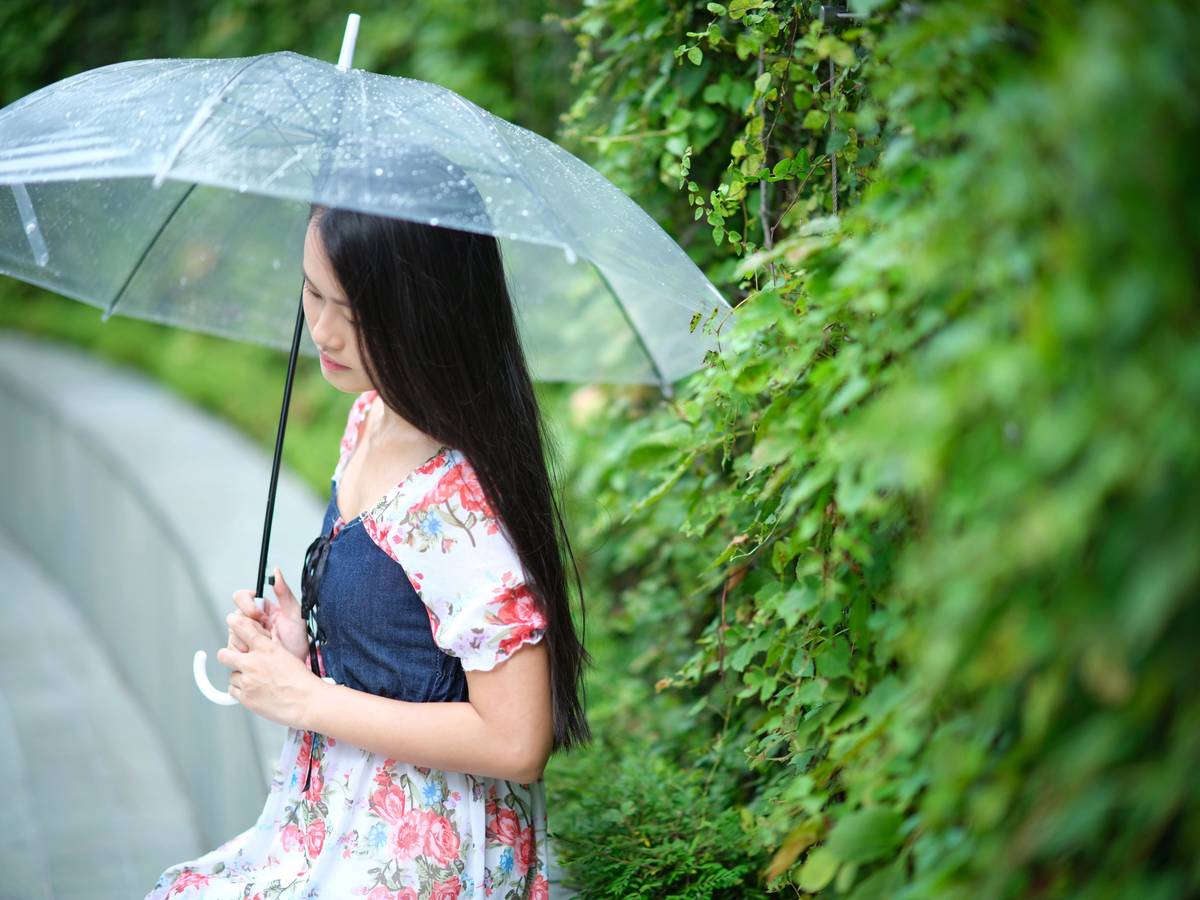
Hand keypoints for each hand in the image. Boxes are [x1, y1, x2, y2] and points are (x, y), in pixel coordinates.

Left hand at [217, 611, 316, 728]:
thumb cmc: (301, 680)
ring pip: (231, 675)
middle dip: (227, 656)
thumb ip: (270, 647)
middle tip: (235, 660)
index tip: (232, 621)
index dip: (235, 623)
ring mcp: (247, 681)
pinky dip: (241, 691)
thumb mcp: (287, 654)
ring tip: (256, 681)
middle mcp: (253, 663)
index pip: (242, 629)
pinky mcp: (245, 698)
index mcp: (266, 648)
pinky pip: (233, 691)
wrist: (306, 702)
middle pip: (224, 655)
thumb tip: (261, 640)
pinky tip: (255, 691)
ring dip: (240, 677)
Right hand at [229, 567, 307, 661]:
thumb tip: (276, 571)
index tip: (259, 614)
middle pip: (234, 616)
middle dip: (249, 627)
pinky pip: (231, 651)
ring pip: (231, 634)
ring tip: (267, 647)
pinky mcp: (240, 653)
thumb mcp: (296, 615)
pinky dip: (244, 654)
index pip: (241, 597)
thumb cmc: (298, 641)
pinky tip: (258, 657)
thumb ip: (284, 592)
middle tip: (266, 635)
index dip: (246, 604)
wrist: (296, 665)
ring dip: (248, 642)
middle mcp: (250, 622)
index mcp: (261, 609)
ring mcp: (243, 638)